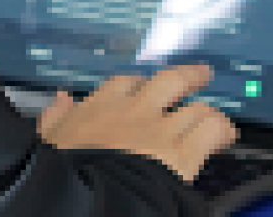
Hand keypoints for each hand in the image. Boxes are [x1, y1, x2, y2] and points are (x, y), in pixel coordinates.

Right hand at [36, 64, 237, 180]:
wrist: (81, 196)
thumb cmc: (60, 172)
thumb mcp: (46, 140)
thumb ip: (55, 117)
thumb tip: (59, 101)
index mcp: (100, 107)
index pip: (124, 84)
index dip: (138, 84)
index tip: (143, 88)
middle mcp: (134, 111)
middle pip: (168, 81)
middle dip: (187, 77)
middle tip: (199, 76)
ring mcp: (161, 128)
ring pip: (194, 105)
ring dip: (206, 109)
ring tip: (215, 114)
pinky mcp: (181, 152)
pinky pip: (211, 130)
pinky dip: (221, 129)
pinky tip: (226, 134)